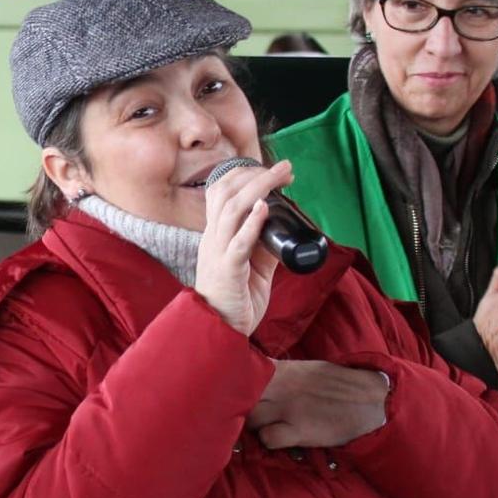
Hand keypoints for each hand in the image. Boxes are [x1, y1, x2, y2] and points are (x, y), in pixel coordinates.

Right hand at [194, 159, 291, 335]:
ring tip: (279, 177)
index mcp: (216, 235)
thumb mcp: (253, 265)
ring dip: (257, 189)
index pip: (221, 192)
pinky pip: (237, 243)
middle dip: (255, 175)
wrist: (220, 329)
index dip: (246, 175)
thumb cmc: (235, 298)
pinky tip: (264, 208)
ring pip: (231, 211)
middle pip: (225, 194)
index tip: (276, 172)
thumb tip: (284, 225)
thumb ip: (264, 245)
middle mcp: (213, 239)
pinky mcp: (228, 272)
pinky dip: (252, 223)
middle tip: (285, 168)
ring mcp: (218, 254)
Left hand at [246, 359, 389, 448]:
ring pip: (250, 418)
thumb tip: (254, 379)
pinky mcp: (300, 430)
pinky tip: (279, 438)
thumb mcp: (306, 369)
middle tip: (244, 417)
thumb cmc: (336, 385)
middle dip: (237, 408)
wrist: (372, 400)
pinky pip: (268, 439)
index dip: (232, 386)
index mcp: (282, 369)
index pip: (242, 374)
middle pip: (240, 397)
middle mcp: (281, 386)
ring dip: (252, 426)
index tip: (229, 395)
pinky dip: (268, 441)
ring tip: (263, 428)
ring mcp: (289, 408)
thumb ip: (278, 374)